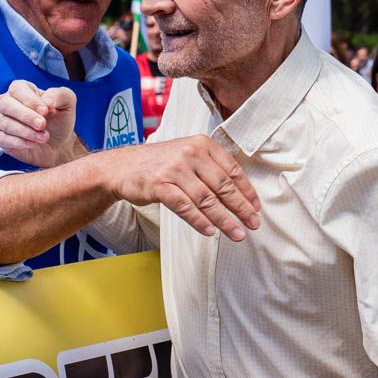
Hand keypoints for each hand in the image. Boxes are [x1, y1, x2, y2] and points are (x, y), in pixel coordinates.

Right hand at [0, 80, 81, 168]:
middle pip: (5, 104)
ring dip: (26, 131)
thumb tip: (46, 101)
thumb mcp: (67, 103)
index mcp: (22, 89)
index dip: (30, 100)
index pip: (17, 89)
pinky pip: (2, 138)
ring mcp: (1, 120)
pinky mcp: (0, 138)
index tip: (45, 111)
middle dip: (25, 116)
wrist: (58, 144)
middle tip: (42, 125)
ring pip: (4, 123)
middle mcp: (7, 102)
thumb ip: (60, 95)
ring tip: (44, 137)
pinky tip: (32, 144)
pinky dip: (18, 142)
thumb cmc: (59, 120)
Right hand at [107, 136, 260, 240]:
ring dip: (224, 219)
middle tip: (253, 224)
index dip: (247, 191)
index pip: (232, 170)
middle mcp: (190, 153)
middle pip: (223, 185)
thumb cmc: (159, 163)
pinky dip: (200, 221)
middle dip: (241, 208)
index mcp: (202, 144)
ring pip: (206, 199)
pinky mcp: (160, 185)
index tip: (256, 208)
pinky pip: (185, 207)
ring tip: (236, 233)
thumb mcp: (187, 155)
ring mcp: (174, 169)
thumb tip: (239, 195)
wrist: (122, 167)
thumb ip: (210, 169)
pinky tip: (211, 232)